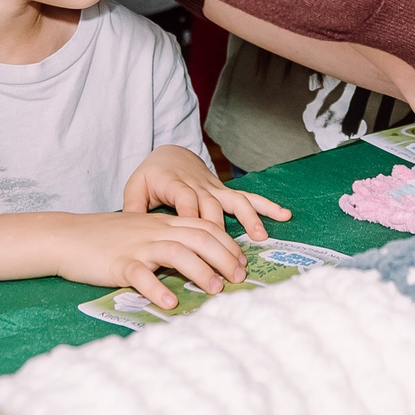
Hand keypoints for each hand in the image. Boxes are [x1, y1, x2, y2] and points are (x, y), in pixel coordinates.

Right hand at [49, 210, 247, 309]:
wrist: (66, 236)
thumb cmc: (105, 238)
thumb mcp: (142, 231)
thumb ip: (167, 240)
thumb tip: (196, 260)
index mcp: (162, 223)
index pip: (204, 227)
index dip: (227, 244)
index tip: (242, 262)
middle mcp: (154, 231)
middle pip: (198, 237)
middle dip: (224, 257)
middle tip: (239, 278)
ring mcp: (137, 246)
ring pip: (176, 253)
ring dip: (200, 271)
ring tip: (215, 290)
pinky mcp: (118, 264)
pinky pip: (140, 275)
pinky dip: (157, 289)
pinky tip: (169, 304)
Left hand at [122, 143, 289, 240]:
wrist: (170, 154)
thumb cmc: (151, 176)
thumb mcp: (135, 187)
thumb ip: (133, 207)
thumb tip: (131, 230)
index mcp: (175, 184)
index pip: (186, 203)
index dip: (193, 220)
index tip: (199, 246)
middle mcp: (199, 186)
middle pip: (213, 208)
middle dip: (222, 233)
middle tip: (229, 261)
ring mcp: (215, 188)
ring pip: (234, 201)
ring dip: (250, 218)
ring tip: (261, 237)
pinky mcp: (224, 191)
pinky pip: (247, 197)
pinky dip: (266, 205)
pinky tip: (284, 215)